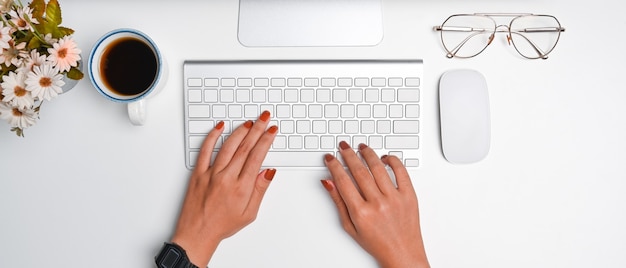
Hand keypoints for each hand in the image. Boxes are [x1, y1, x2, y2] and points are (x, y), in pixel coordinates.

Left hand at [171, 111, 277, 266]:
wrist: (197, 234)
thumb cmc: (222, 226)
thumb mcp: (249, 213)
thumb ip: (259, 190)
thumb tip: (268, 172)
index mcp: (241, 188)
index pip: (257, 157)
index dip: (266, 140)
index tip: (272, 131)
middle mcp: (226, 178)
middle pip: (245, 147)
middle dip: (257, 130)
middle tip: (264, 118)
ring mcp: (211, 174)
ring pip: (228, 146)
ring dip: (240, 131)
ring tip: (249, 123)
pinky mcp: (198, 174)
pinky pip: (205, 151)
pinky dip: (212, 137)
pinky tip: (220, 127)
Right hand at [322, 141, 429, 267]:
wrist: (402, 253)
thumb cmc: (377, 243)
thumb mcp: (350, 227)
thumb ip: (338, 202)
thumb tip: (329, 182)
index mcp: (361, 213)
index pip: (343, 181)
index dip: (334, 166)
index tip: (331, 158)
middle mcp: (378, 204)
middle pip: (359, 171)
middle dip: (348, 155)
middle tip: (343, 147)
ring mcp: (395, 198)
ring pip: (378, 167)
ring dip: (368, 153)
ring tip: (361, 147)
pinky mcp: (409, 196)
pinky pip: (401, 171)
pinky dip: (393, 161)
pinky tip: (385, 157)